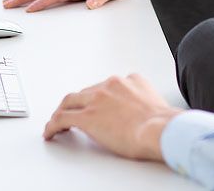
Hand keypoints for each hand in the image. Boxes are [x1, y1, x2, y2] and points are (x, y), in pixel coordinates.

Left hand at [43, 73, 181, 160]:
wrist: (160, 128)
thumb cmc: (162, 122)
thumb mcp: (155, 101)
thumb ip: (144, 100)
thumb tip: (146, 113)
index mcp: (128, 81)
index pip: (105, 86)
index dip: (96, 97)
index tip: (95, 105)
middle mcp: (110, 86)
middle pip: (84, 92)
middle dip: (76, 103)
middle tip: (71, 113)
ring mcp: (96, 100)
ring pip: (69, 102)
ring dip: (62, 112)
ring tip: (56, 123)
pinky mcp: (87, 117)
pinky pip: (62, 118)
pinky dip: (53, 125)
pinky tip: (50, 132)